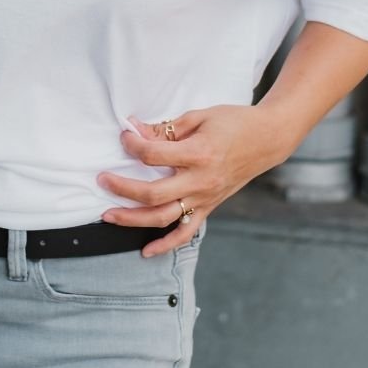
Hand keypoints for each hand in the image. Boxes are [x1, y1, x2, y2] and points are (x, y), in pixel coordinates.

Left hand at [97, 105, 290, 256]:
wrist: (266, 140)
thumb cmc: (233, 122)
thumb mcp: (200, 115)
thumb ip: (167, 127)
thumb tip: (136, 130)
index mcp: (199, 153)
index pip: (154, 155)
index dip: (133, 144)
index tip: (124, 136)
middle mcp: (201, 181)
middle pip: (153, 193)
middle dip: (122, 188)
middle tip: (101, 179)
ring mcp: (205, 198)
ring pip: (164, 218)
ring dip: (133, 219)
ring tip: (108, 215)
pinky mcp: (209, 208)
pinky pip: (186, 233)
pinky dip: (166, 245)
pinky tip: (146, 251)